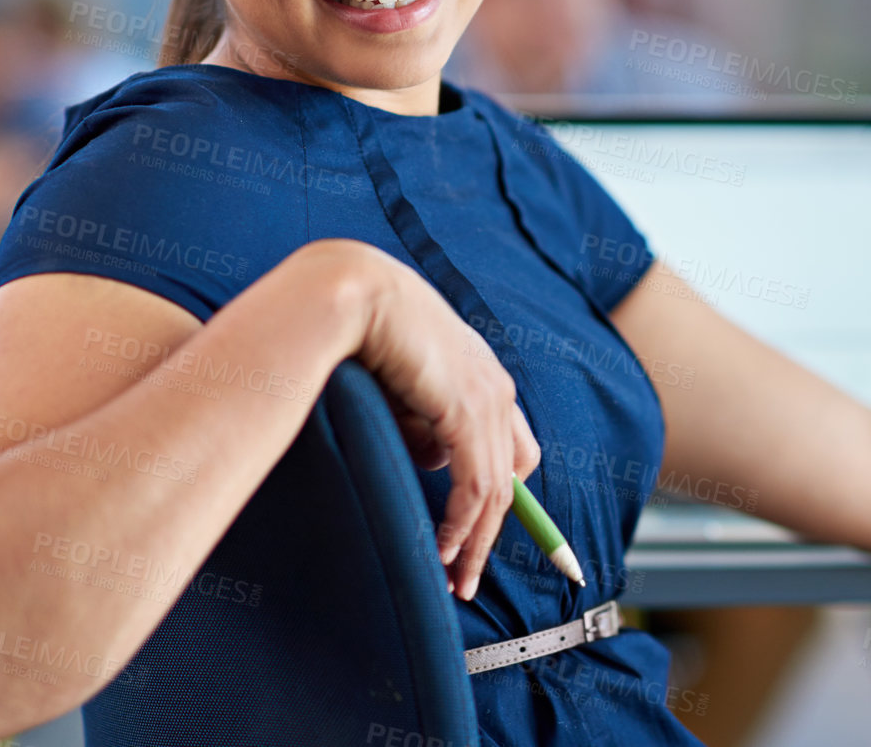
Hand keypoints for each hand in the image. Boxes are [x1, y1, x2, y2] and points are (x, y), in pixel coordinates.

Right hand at [323, 241, 539, 600]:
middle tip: (466, 576)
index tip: (486, 536)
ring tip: (455, 578)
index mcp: (485, 375)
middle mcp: (497, 388)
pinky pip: (475, 487)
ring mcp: (489, 400)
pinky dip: (462, 526)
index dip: (506, 496)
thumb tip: (429, 456)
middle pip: (512, 478)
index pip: (514, 448)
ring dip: (474, 541)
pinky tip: (445, 550)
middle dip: (490, 533)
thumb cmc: (367, 330)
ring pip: (496, 492)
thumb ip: (422, 420)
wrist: (355, 293)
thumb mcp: (404, 385)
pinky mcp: (469, 413)